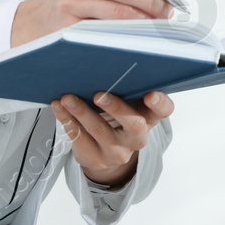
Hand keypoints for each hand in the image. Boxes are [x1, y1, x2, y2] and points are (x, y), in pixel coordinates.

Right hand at [13, 0, 177, 46]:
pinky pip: (104, 29)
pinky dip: (125, 32)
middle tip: (168, 10)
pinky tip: (137, 33)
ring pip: (116, 10)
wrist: (43, 20)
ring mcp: (70, 1)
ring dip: (143, 18)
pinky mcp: (68, 25)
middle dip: (152, 0)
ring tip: (157, 22)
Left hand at [51, 89, 173, 186]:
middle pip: (133, 123)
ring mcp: (118, 151)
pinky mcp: (96, 159)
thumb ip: (127, 91)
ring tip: (67, 98)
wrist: (107, 153)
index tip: (150, 94)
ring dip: (81, 111)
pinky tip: (59, 108)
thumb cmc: (118, 120)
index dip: (159, 102)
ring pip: (99, 130)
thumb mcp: (129, 106)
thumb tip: (103, 66)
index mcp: (150, 118)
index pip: (164, 110)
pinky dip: (67, 120)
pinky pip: (79, 138)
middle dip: (115, 108)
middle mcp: (138, 137)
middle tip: (98, 94)